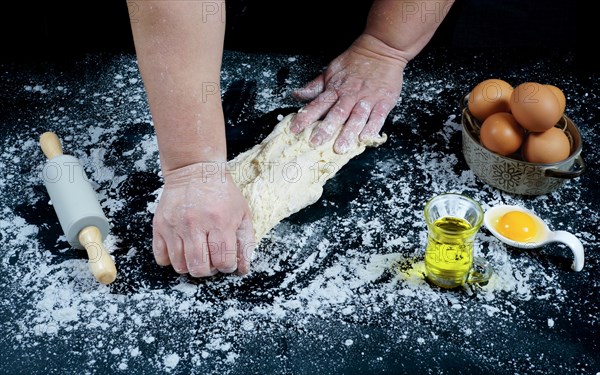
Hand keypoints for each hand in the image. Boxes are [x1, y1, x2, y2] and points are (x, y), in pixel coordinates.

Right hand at [152, 163, 255, 276]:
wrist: (195, 170)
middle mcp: (195, 226)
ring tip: (198, 253)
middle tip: (212, 259)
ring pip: (180, 266)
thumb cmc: (222, 193)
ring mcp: (175, 226)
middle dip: (209, 270)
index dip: (227, 267)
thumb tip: (243, 269)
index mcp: (220, 222)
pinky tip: (181, 249)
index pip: (223, 262)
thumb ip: (246, 243)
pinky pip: (161, 257)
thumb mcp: (242, 214)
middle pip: (199, 268)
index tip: (227, 260)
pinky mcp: (159, 226)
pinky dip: (171, 260)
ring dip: (191, 266)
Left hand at [290, 34, 406, 152]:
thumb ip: (315, 87)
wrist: (381, 49)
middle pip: (336, 114)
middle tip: (316, 143)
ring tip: (341, 148)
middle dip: (325, 129)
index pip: (317, 105)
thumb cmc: (354, 62)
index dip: (305, 117)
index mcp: (335, 89)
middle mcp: (350, 95)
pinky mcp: (384, 101)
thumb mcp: (331, 71)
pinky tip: (365, 139)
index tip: (294, 129)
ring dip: (348, 133)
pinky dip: (372, 128)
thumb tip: (296, 95)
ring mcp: (367, 99)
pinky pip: (378, 117)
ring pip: (356, 118)